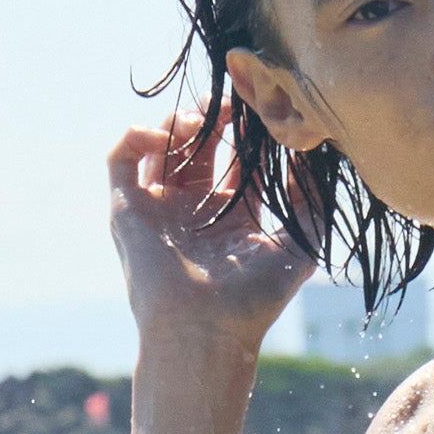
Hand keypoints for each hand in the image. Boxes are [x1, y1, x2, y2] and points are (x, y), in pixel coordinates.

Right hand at [108, 115, 315, 358]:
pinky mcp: (127, 209)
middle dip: (213, 119)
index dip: (249, 133)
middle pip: (200, 147)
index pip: (239, 161)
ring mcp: (159, 208)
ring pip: (161, 147)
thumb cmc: (254, 299)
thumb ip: (312, 200)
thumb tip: (312, 154)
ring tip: (200, 120)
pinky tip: (165, 134)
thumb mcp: (300, 245)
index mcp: (234, 218)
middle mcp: (194, 211)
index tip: (261, 109)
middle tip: (230, 102)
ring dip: (178, 124)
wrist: (205, 331)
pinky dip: (136, 136)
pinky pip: (121, 159)